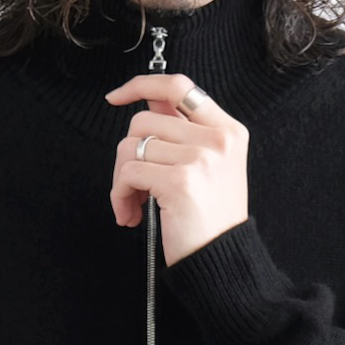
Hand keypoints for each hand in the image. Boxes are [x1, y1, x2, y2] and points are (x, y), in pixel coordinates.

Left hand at [105, 74, 248, 266]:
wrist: (223, 260)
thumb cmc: (211, 220)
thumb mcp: (208, 166)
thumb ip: (181, 132)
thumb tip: (147, 101)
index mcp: (227, 130)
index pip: (178, 86)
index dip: (142, 84)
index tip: (117, 96)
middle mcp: (217, 139)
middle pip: (144, 121)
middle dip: (127, 153)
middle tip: (132, 185)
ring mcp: (200, 159)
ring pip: (131, 146)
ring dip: (121, 179)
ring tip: (133, 204)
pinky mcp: (180, 181)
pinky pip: (129, 173)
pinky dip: (120, 195)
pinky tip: (131, 215)